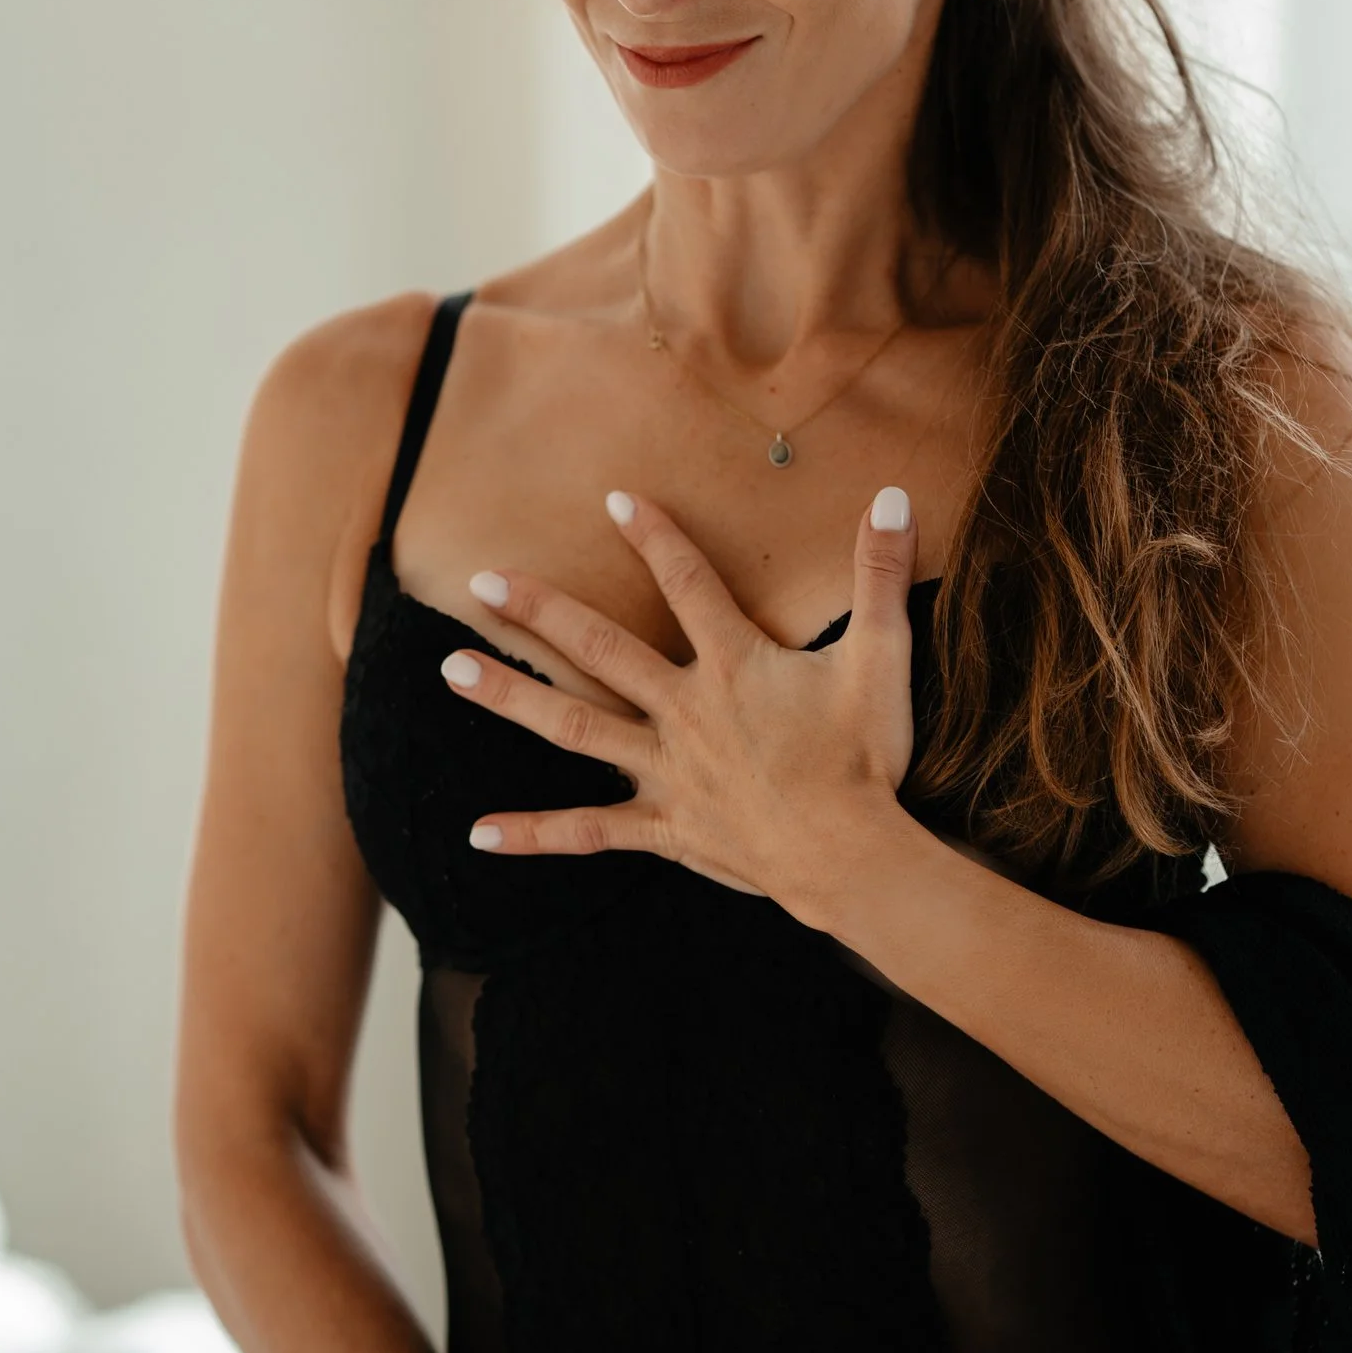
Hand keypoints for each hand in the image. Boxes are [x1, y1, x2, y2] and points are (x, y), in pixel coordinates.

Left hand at [441, 484, 919, 917]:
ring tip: (454, 672)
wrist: (852, 856)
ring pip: (575, 729)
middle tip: (481, 582)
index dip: (655, 537)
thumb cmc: (868, 758)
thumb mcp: (883, 657)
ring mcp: (667, 772)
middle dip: (541, 613)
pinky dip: (534, 835)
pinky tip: (477, 833)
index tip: (614, 498)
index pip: (688, 585)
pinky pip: (589, 832)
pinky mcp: (665, 829)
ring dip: (512, 699)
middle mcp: (686, 713)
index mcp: (734, 667)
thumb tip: (897, 496)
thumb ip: (882, 575)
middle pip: (602, 650)